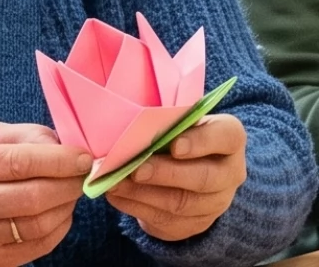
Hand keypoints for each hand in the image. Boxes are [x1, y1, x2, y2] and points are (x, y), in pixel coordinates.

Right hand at [0, 123, 91, 266]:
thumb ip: (24, 136)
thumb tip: (61, 147)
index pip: (20, 163)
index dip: (59, 160)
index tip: (83, 157)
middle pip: (34, 197)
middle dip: (69, 184)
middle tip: (81, 174)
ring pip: (41, 223)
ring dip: (66, 205)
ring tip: (67, 191)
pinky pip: (40, 244)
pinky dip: (59, 226)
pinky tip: (56, 211)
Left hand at [105, 114, 246, 240]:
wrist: (182, 169)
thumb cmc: (175, 134)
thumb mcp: (174, 121)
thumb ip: (161, 123)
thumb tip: (125, 127)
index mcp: (229, 139)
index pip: (226, 136)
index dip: (202, 142)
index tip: (175, 145)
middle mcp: (229, 174)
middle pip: (204, 178)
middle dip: (166, 174)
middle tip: (136, 170)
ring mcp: (215, 203)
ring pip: (182, 204)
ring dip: (144, 194)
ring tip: (115, 183)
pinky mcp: (194, 224)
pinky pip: (166, 221)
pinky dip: (136, 206)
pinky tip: (115, 195)